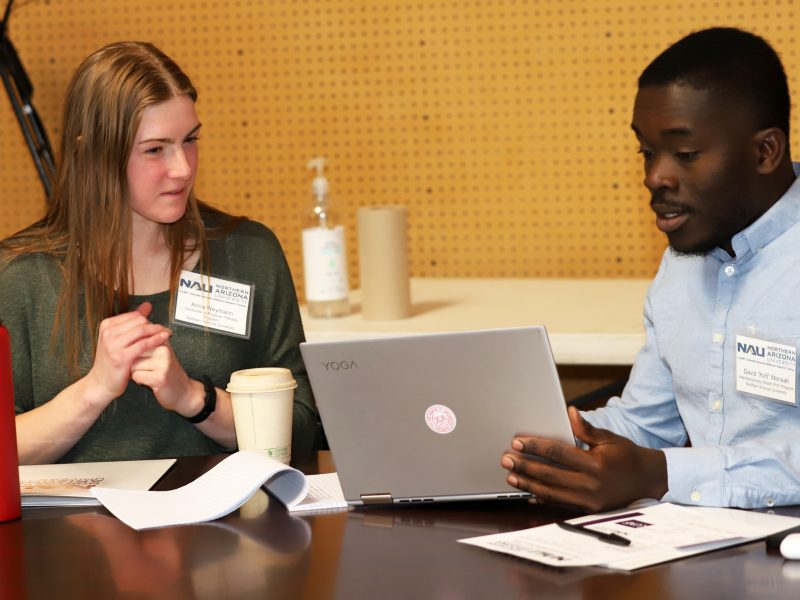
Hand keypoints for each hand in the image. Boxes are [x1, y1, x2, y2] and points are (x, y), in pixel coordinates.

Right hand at [84, 302, 170, 404]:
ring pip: (142, 330)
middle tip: (165, 329)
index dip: (148, 319)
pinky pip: (143, 344)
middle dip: (155, 324)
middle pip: (139, 321)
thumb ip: (132, 322)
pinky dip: (156, 340)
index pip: (134, 315)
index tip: (159, 324)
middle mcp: (108, 333)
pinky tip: (164, 340)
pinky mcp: (121, 356)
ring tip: (168, 333)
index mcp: (107, 325)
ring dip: (158, 331)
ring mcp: (113, 345)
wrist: (101, 382)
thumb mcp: (118, 338)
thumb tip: (147, 305)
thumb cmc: (112, 360)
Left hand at [130, 342, 203, 415]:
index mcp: (163, 341)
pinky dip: (140, 381)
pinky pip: (136, 376)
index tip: (144, 359)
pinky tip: (150, 382)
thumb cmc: (169, 373)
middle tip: (149, 369)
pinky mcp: (160, 377)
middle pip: (133, 353)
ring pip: (133, 365)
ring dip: (137, 373)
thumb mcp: (160, 354)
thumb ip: (146, 344)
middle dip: (135, 363)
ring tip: (150, 375)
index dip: (135, 353)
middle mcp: (164, 350)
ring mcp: (163, 363)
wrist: (184, 391)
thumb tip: (125, 339)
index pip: (136, 341)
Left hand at [501, 406, 667, 512]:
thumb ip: (587, 429)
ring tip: (510, 475)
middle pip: (549, 474)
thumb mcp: (610, 438)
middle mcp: (590, 484)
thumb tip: (570, 412)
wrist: (648, 481)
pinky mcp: (587, 509)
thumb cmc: (627, 456)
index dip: (535, 447)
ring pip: (550, 491)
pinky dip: (542, 498)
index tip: (517, 442)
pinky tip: (527, 493)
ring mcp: (588, 500)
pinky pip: (559, 503)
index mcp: (595, 464)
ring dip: (528, 483)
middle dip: (525, 465)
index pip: (558, 453)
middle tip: (506, 458)